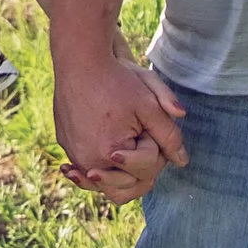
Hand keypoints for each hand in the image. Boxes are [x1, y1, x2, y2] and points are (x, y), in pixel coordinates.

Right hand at [52, 51, 187, 200]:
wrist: (80, 60)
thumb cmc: (117, 80)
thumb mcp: (150, 106)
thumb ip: (169, 135)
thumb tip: (182, 161)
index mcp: (112, 153)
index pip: (146, 170)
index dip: (156, 153)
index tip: (150, 132)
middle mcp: (88, 160)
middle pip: (123, 187)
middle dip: (138, 173)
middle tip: (145, 156)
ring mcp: (73, 153)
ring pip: (100, 182)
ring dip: (115, 176)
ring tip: (125, 166)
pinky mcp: (64, 143)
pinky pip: (83, 165)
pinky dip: (96, 163)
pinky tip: (101, 159)